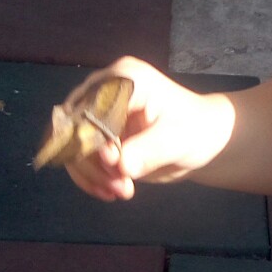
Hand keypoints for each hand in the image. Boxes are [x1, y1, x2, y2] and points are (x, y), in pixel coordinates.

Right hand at [60, 57, 233, 201]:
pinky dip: (89, 177)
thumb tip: (119, 164)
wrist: (201, 139)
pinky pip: (76, 155)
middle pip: (73, 125)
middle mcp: (105, 89)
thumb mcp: (177, 140)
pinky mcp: (95, 132)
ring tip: (122, 191)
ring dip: (90, 174)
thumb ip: (149, 150)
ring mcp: (97, 110)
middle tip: (122, 187)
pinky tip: (110, 191)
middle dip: (91, 162)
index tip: (114, 165)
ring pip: (70, 144)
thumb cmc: (195, 130)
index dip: (93, 139)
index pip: (91, 107)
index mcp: (126, 80)